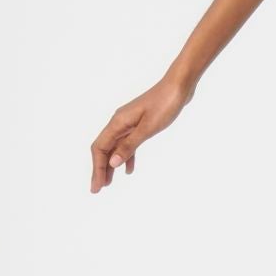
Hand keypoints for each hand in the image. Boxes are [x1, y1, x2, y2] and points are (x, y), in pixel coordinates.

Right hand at [90, 74, 191, 191]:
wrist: (179, 86)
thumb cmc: (165, 104)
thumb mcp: (148, 128)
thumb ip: (130, 145)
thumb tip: (112, 163)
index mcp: (118, 122)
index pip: (100, 149)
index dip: (96, 169)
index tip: (97, 187)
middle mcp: (119, 122)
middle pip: (104, 149)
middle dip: (100, 170)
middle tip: (98, 189)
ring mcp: (129, 122)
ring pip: (115, 147)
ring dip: (111, 165)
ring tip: (110, 183)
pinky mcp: (139, 123)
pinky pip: (127, 143)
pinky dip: (126, 156)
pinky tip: (129, 170)